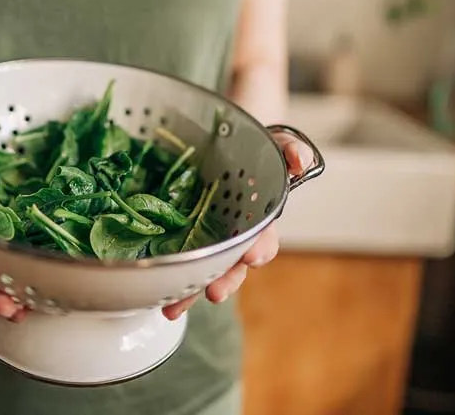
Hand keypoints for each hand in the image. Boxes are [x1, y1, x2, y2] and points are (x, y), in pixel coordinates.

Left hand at [162, 132, 313, 319]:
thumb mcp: (273, 145)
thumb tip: (300, 161)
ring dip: (190, 293)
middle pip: (232, 267)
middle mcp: (233, 237)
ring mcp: (207, 241)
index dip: (259, 249)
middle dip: (225, 282)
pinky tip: (154, 295)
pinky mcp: (182, 238)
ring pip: (201, 272)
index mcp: (257, 221)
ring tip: (174, 309)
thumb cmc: (252, 151)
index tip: (252, 255)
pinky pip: (176, 262)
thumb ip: (289, 150)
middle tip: (214, 292)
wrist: (222, 144)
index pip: (263, 240)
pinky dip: (167, 280)